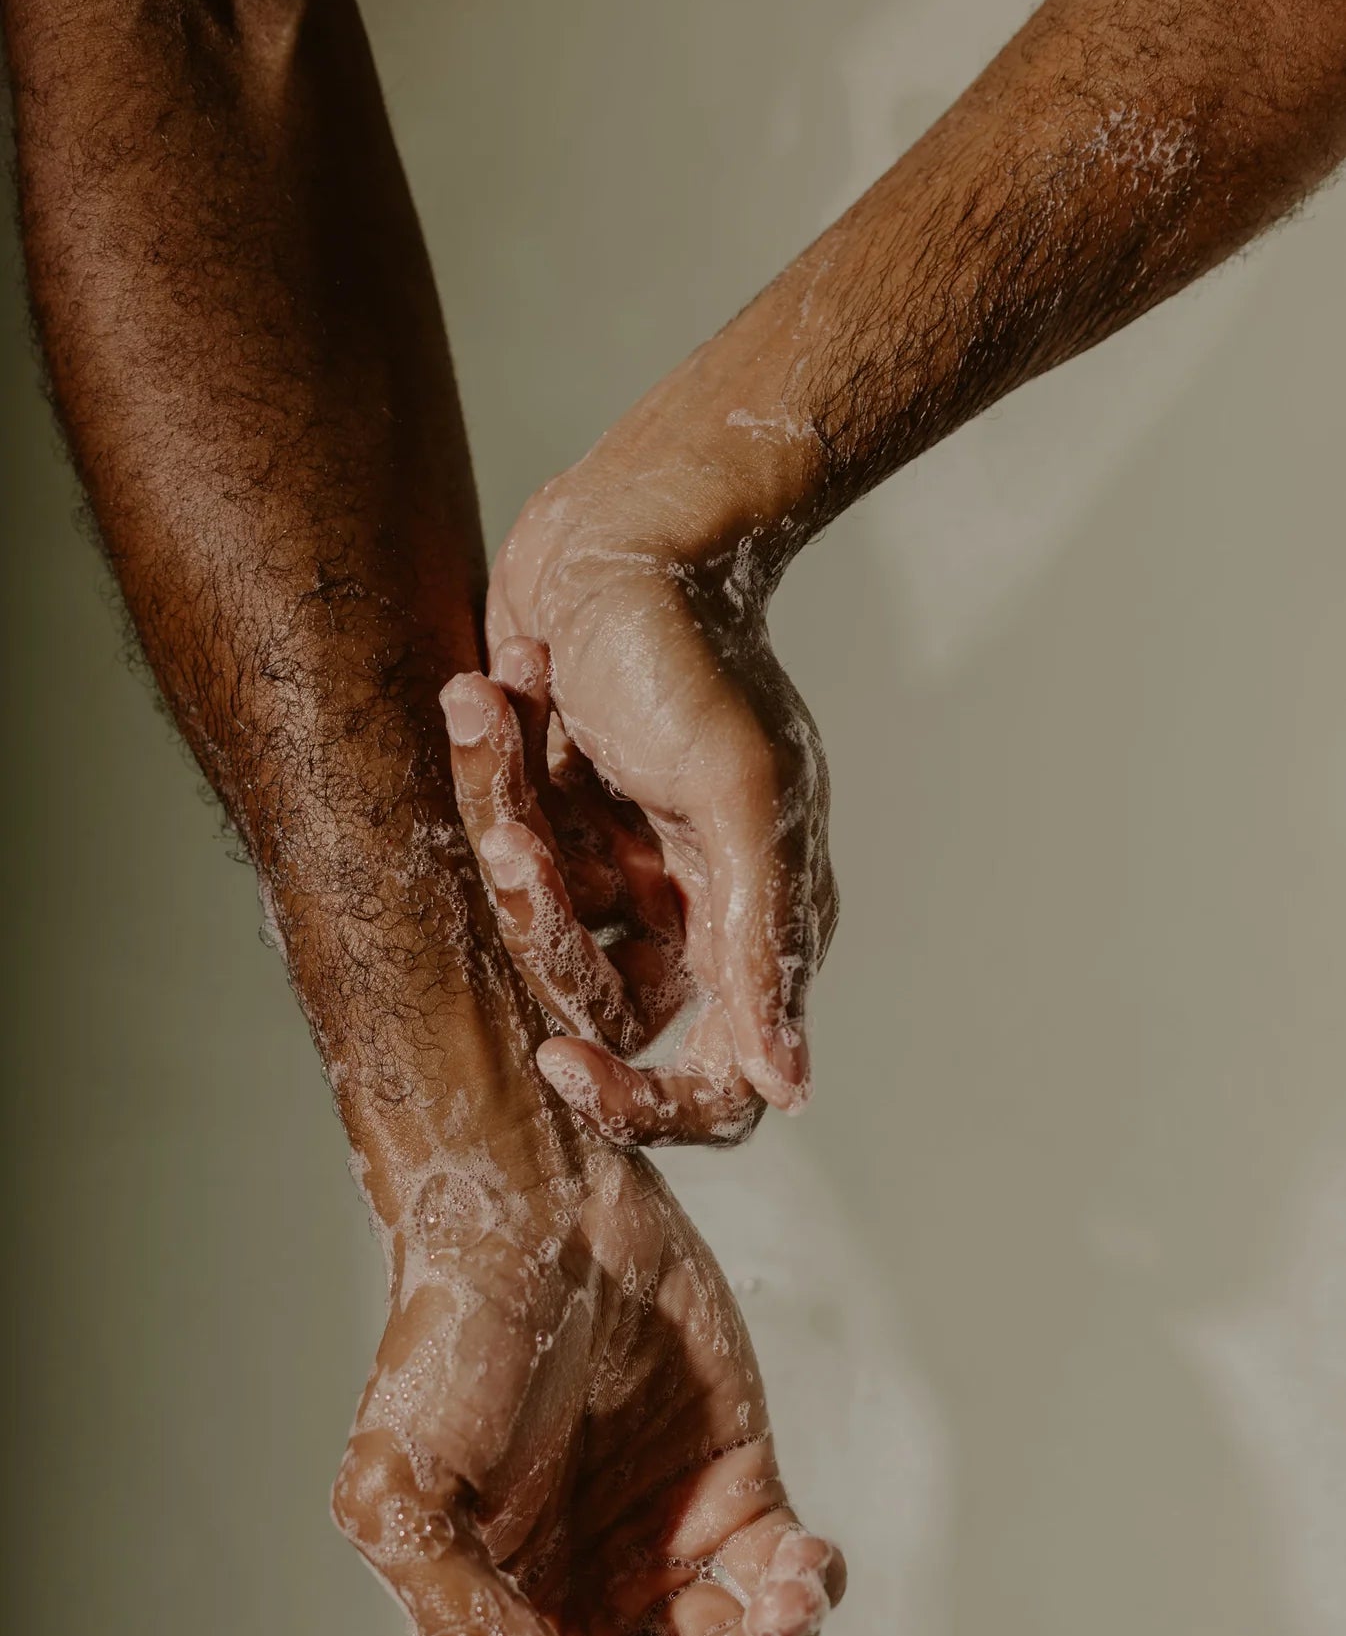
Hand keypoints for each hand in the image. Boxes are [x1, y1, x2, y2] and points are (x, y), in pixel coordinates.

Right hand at [331, 1133, 843, 1635]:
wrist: (528, 1206)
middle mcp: (588, 1599)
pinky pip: (793, 1579)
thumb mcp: (408, 1494)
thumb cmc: (447, 1342)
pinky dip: (815, 1590)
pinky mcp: (737, 1481)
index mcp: (504, 1625)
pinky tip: (806, 1557)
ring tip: (787, 1599)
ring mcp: (666, 1543)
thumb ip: (475, 1630)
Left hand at [444, 441, 836, 1147]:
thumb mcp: (740, 792)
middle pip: (601, 1010)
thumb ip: (765, 940)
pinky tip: (496, 698)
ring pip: (537, 935)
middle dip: (542, 927)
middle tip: (521, 838)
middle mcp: (694, 915)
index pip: (716, 1083)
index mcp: (758, 923)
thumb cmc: (692, 650)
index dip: (642, 1103)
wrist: (621, 532)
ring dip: (506, 832)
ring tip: (501, 723)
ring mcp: (624, 874)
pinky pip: (503, 858)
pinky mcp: (560, 828)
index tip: (561, 1062)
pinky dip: (489, 779)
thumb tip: (788, 1084)